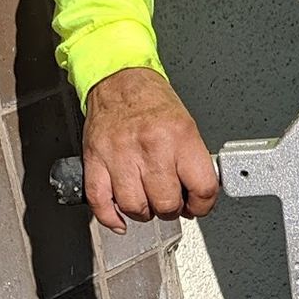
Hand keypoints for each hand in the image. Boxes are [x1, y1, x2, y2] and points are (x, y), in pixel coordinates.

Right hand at [81, 67, 217, 232]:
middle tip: (169, 201)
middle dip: (171, 209)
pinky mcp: (96, 160)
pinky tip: (120, 220)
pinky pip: (101, 202)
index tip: (197, 205)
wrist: (118, 78)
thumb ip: (193, 162)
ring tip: (147, 202)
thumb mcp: (186, 125)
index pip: (202, 188)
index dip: (202, 205)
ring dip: (143, 213)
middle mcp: (151, 146)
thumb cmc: (152, 101)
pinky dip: (111, 217)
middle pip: (167, 203)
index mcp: (179, 137)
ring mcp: (120, 155)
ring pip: (135, 207)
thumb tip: (197, 196)